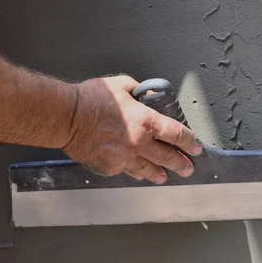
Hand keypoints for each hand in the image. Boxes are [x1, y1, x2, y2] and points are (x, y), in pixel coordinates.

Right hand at [63, 75, 202, 183]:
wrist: (66, 117)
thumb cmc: (90, 99)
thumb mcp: (121, 85)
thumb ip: (138, 91)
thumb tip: (146, 95)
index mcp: (146, 121)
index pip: (177, 134)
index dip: (190, 142)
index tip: (196, 147)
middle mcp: (139, 142)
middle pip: (168, 157)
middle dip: (181, 163)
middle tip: (188, 168)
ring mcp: (124, 157)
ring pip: (149, 170)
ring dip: (160, 173)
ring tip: (165, 176)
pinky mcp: (110, 167)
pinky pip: (128, 171)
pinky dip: (136, 172)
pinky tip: (140, 174)